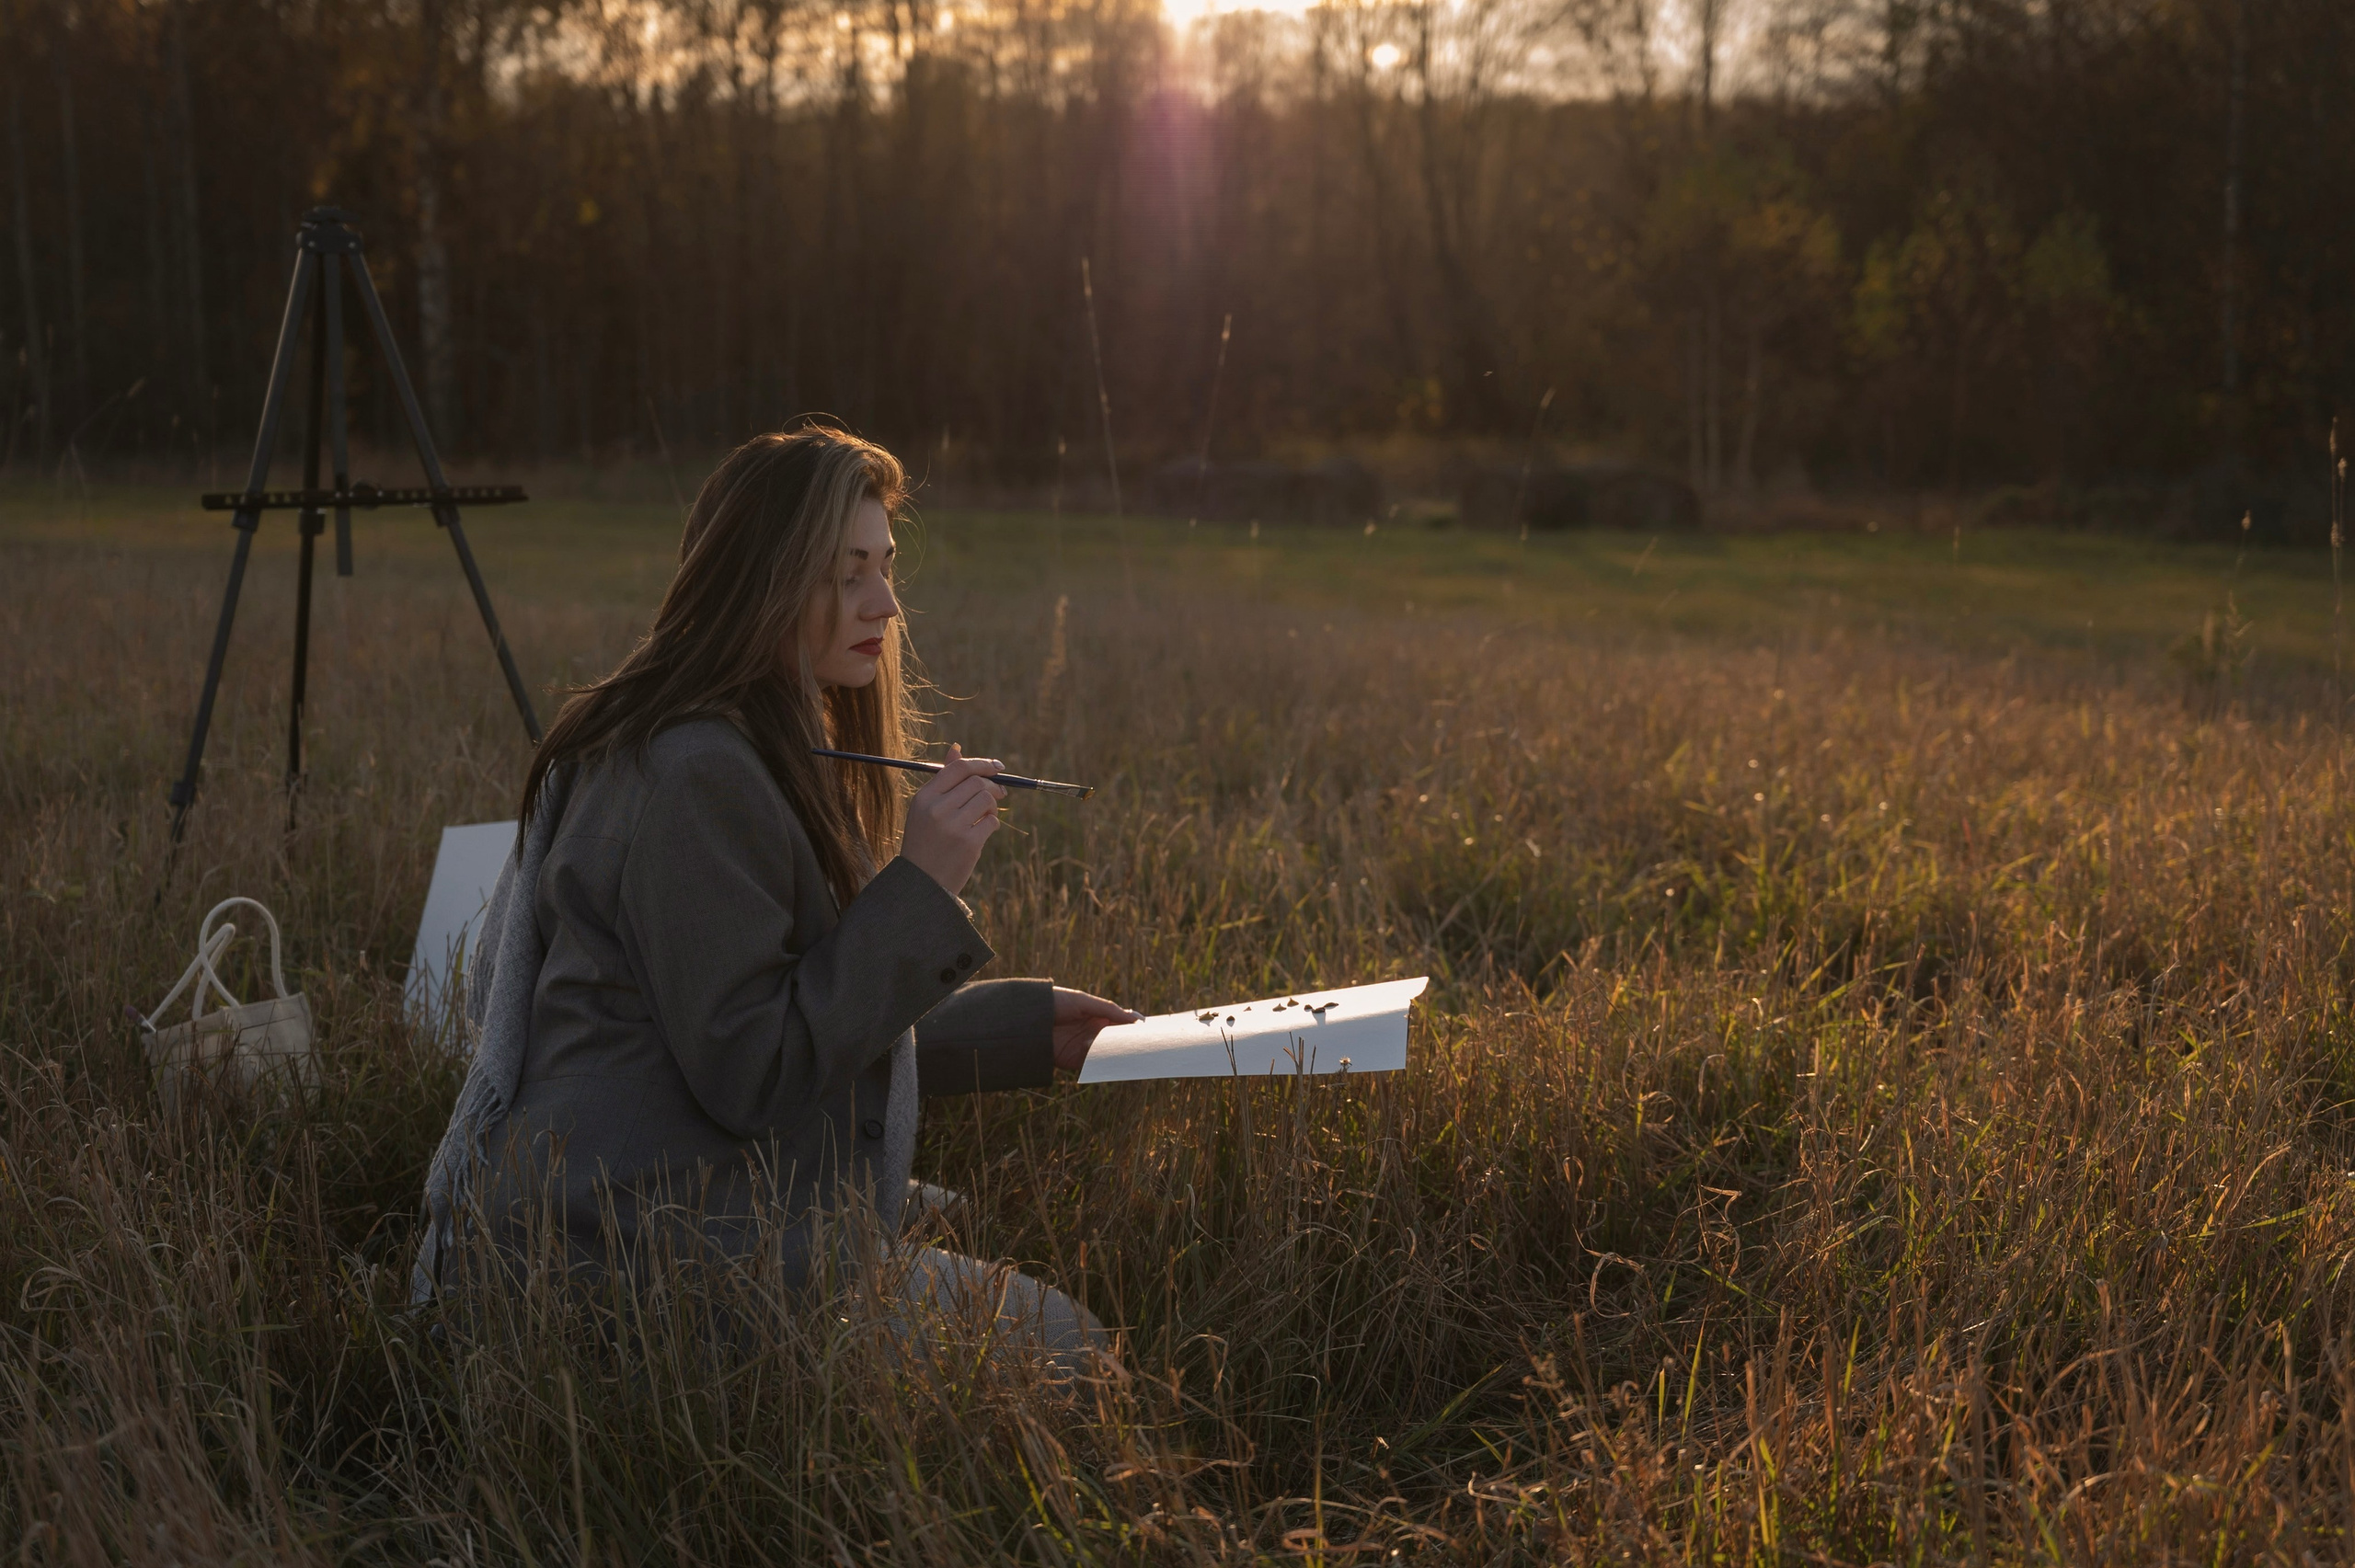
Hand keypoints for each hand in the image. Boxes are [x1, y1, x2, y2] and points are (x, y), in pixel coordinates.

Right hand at [900, 744, 1006, 896]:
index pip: (958, 769)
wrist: (922, 882)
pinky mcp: (968, 843)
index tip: (997, 768)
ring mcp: (953, 826)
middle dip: (993, 786)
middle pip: (977, 782)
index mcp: (924, 798)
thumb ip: (944, 780)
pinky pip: (992, 821)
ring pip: (987, 800)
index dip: (981, 764)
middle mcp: (936, 809)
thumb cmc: (926, 841)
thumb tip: (957, 748)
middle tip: (999, 794)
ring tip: (986, 816)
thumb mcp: (926, 809)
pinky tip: (982, 832)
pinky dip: (992, 824)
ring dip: (993, 806)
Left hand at [1052, 987, 1140, 1072]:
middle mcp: (1092, 1031)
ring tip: (1129, 1051)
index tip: (1148, 1029)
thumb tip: (1136, 1018)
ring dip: (1116, 1052)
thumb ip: (1109, 1010)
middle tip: (1145, 1044)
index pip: (1119, 1021)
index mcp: (1095, 1015)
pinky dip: (1100, 1060)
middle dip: (1129, 1042)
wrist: (1025, 1020)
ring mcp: (1084, 1046)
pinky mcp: (1074, 1060)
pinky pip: (1093, 1063)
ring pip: (1107, 1052)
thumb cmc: (1054, 1003)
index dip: (1133, 1025)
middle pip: (1117, 1039)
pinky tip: (1104, 1054)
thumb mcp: (1083, 1002)